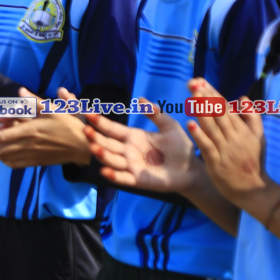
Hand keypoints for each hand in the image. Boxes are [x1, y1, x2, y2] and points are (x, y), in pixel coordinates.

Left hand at [0, 88, 91, 166]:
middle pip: (0, 149)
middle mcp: (29, 145)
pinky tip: (1, 155)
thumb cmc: (69, 126)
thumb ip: (34, 102)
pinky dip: (5, 160)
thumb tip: (20, 92)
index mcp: (31, 131)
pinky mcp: (37, 162)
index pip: (2, 136)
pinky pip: (16, 164)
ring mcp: (32, 156)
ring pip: (6, 158)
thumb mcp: (53, 109)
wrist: (84, 147)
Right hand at [84, 98, 198, 192]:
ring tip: (94, 148)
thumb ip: (156, 114)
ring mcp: (131, 166)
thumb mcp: (169, 126)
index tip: (88, 114)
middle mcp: (128, 151)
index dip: (100, 122)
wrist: (194, 169)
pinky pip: (123, 178)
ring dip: (101, 154)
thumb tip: (140, 99)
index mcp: (133, 136)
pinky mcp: (138, 180)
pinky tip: (105, 171)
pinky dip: (113, 176)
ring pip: (112, 160)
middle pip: (107, 143)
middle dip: (95, 137)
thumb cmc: (182, 147)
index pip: (112, 128)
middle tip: (86, 130)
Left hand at [186, 80, 270, 203]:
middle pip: (218, 114)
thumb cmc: (253, 161)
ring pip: (212, 127)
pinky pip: (206, 146)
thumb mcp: (258, 138)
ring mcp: (225, 150)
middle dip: (205, 97)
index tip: (201, 81)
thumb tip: (242, 98)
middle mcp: (235, 137)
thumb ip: (252, 117)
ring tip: (191, 97)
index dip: (213, 94)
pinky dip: (199, 135)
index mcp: (243, 130)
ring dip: (201, 111)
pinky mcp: (216, 162)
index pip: (225, 107)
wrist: (253, 189)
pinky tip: (190, 124)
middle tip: (193, 83)